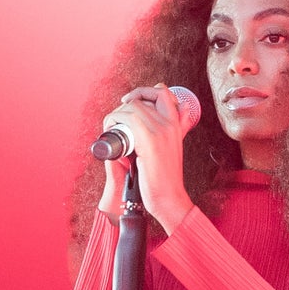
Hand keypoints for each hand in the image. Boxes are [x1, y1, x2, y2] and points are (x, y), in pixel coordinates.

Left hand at [97, 84, 193, 234]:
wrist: (168, 197)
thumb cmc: (166, 177)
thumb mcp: (174, 147)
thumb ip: (175, 129)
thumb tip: (177, 113)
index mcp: (176, 125)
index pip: (163, 92)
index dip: (144, 91)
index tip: (131, 101)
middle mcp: (170, 124)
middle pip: (142, 99)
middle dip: (124, 106)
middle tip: (116, 121)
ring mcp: (160, 131)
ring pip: (133, 106)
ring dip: (116, 114)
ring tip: (112, 127)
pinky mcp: (149, 140)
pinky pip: (128, 118)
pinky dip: (114, 120)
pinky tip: (112, 130)